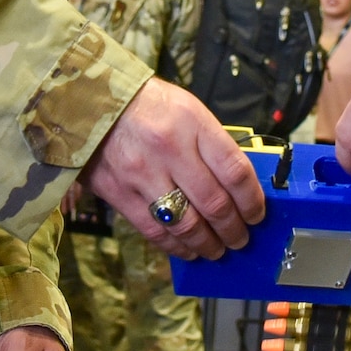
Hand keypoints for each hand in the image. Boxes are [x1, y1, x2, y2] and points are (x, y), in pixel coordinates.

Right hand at [83, 79, 263, 258]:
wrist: (93, 101)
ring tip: (218, 249)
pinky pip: (155, 230)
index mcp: (193, 124)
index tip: (257, 214)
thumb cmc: (149, 104)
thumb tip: (236, 184)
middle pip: (215, 203)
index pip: (235, 172)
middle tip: (241, 238)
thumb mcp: (189, 110)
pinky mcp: (119, 193)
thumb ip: (212, 145)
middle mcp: (170, 150)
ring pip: (186, 224)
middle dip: (234, 229)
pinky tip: (188, 249)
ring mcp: (143, 174)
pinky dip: (176, 246)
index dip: (252, 201)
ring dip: (208, 243)